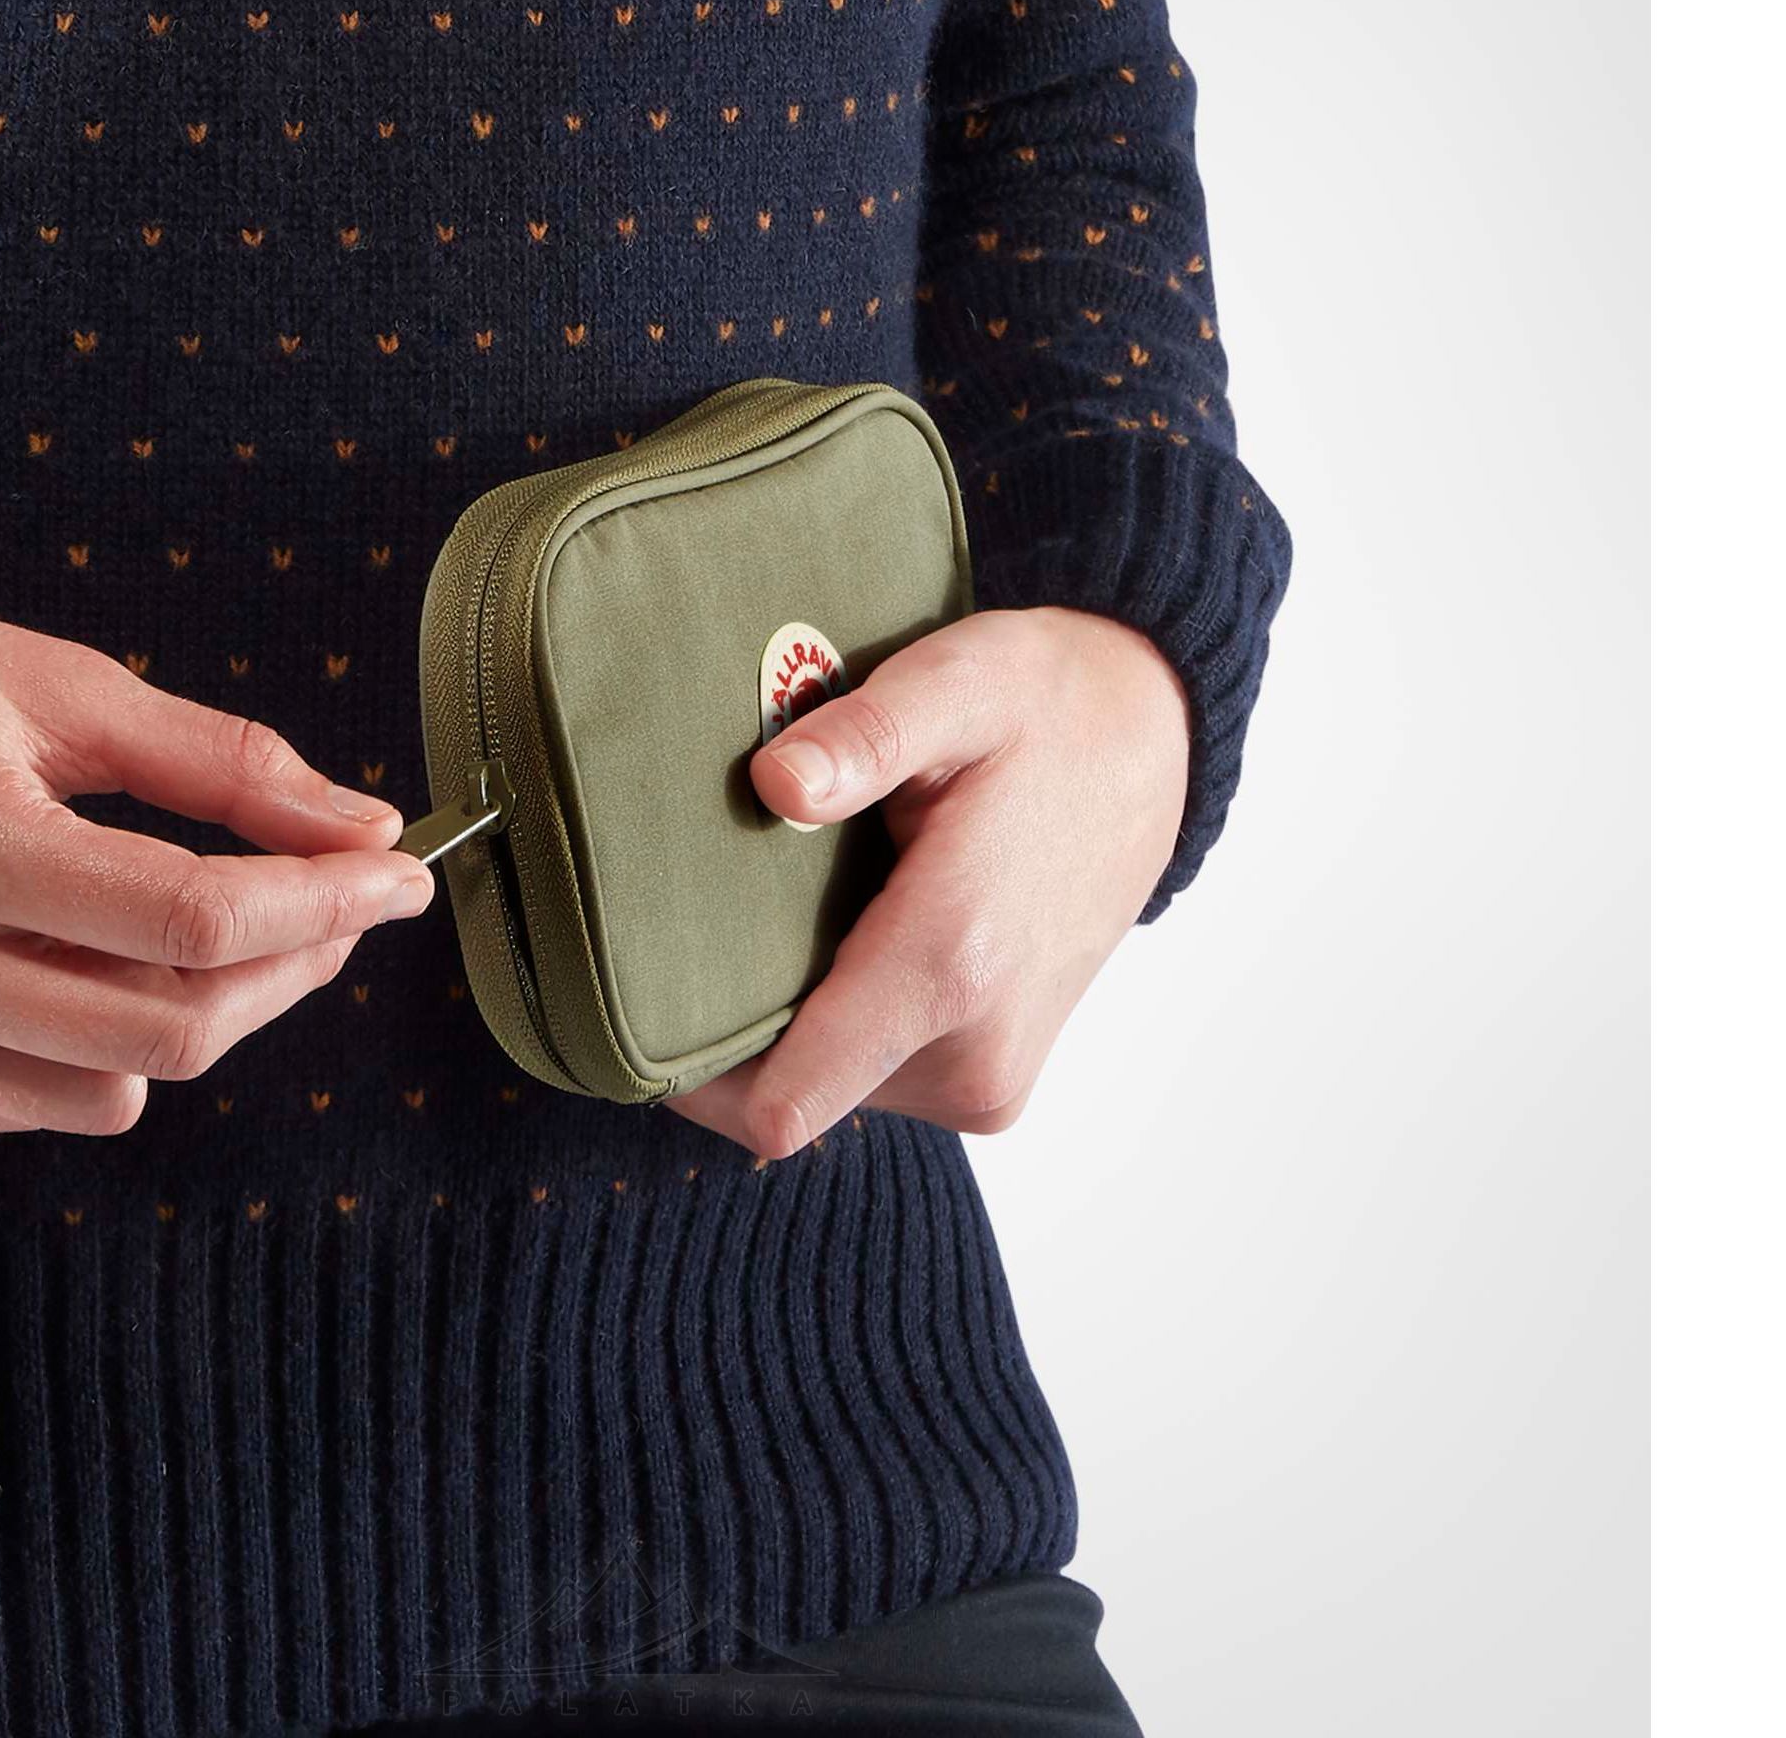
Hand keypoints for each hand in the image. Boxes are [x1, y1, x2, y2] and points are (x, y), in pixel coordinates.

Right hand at [0, 565, 430, 1133]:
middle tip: (339, 902)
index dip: (327, 904)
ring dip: (198, 1014)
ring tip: (205, 921)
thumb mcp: (69, 687)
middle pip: (174, 1029)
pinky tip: (88, 959)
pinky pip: (32, 1102)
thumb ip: (226, 767)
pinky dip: (95, 1048)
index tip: (397, 874)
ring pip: (116, 1088)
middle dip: (291, 968)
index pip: (199, 923)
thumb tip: (364, 827)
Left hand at [668, 608, 1188, 1157]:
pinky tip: (838, 942)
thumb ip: (866, 736)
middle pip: (786, 1098)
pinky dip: (837, 1026)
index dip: (688, 1074)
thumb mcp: (960, 683)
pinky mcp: (993, 1084)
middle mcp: (975, 1053)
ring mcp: (989, 1082)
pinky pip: (871, 1079)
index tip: (631, 1003)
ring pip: (827, 1092)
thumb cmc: (1050, 708)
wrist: (1154, 750)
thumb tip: (775, 785)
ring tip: (787, 920)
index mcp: (953, 965)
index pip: (781, 1103)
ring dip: (790, 1024)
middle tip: (701, 928)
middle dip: (732, 1029)